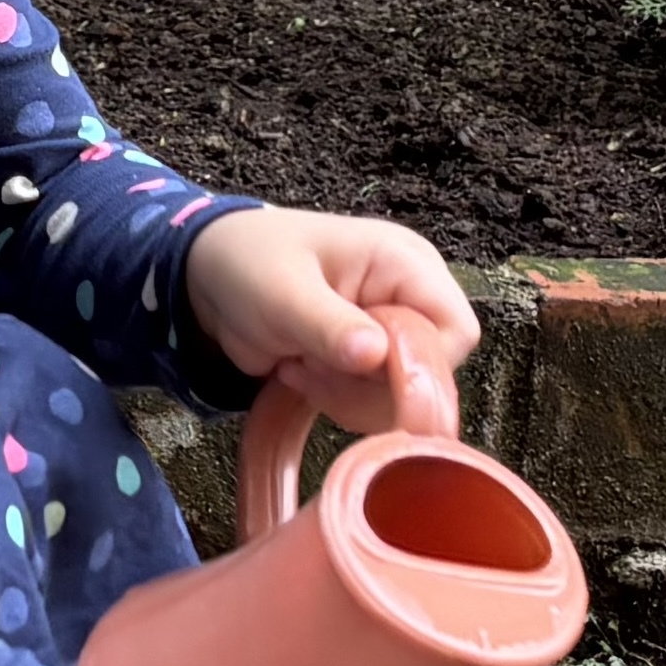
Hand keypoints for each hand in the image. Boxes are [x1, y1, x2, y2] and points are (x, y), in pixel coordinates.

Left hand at [183, 206, 477, 437]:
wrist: (209, 278)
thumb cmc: (248, 265)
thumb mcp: (283, 294)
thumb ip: (330, 325)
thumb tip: (376, 355)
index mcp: (406, 263)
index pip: (456, 331)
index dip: (419, 362)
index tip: (360, 367)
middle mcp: (411, 297)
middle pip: (431, 371)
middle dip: (371, 386)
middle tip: (313, 367)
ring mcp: (391, 330)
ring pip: (402, 395)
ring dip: (348, 397)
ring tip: (299, 365)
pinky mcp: (368, 360)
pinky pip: (375, 402)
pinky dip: (337, 400)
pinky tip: (298, 372)